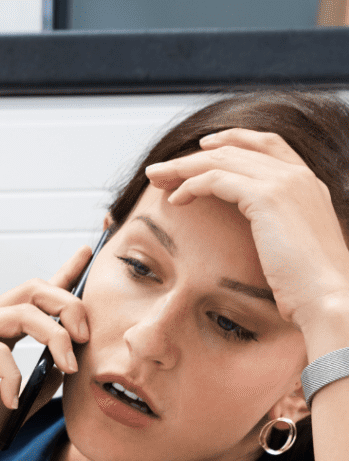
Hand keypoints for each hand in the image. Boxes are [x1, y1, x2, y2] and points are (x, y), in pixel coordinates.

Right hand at [0, 246, 90, 460]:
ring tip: (66, 367)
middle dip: (68, 306)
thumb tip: (69, 363)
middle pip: (33, 290)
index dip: (62, 275)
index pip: (33, 299)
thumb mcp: (17, 405)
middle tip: (85, 337)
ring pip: (23, 312)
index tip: (87, 256)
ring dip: (54, 337)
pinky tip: (9, 400)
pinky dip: (11, 376)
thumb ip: (40, 382)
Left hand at [144, 129, 348, 340]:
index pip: (266, 144)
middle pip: (236, 149)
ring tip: (156, 178)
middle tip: (162, 168)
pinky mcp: (266, 197)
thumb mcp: (294, 247)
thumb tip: (261, 238)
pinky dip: (191, 185)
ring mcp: (284, 182)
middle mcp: (298, 175)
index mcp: (308, 183)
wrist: (328, 296)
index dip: (232, 140)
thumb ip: (278, 229)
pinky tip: (174, 199)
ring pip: (221, 160)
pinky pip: (216, 179)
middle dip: (195, 156)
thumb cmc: (308, 286)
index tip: (203, 148)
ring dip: (183, 167)